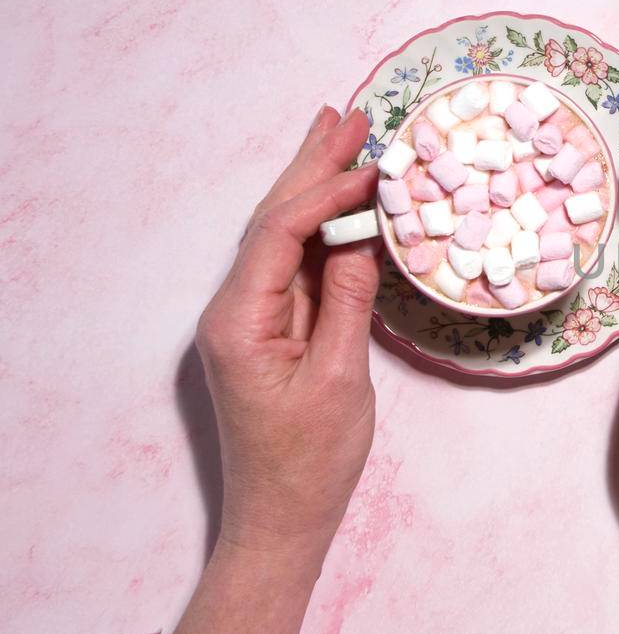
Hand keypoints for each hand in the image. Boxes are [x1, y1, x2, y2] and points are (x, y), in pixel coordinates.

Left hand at [165, 107, 380, 633]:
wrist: (282, 518)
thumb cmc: (311, 461)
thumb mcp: (340, 379)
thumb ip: (348, 302)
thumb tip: (361, 238)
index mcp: (240, 320)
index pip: (280, 233)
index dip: (325, 190)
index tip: (370, 159)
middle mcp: (233, 310)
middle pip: (272, 220)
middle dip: (311, 166)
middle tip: (347, 114)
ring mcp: (249, 319)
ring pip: (281, 236)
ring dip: (313, 186)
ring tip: (340, 135)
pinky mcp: (268, 330)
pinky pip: (294, 265)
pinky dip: (320, 227)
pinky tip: (340, 201)